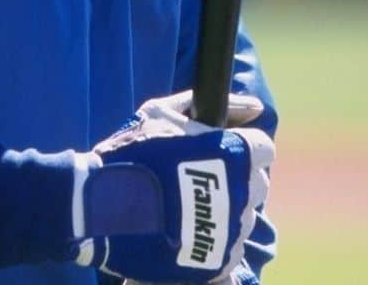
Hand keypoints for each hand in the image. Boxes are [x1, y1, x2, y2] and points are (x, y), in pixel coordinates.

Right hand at [69, 90, 273, 283]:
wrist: (104, 207)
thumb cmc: (133, 153)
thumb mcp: (163, 113)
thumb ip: (215, 106)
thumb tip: (254, 107)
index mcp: (235, 152)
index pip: (263, 150)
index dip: (240, 149)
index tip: (218, 154)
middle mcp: (242, 191)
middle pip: (255, 185)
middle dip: (233, 180)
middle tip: (196, 179)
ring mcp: (233, 230)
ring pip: (242, 217)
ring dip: (222, 211)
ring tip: (183, 207)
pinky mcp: (220, 262)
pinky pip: (230, 249)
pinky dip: (212, 241)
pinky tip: (183, 231)